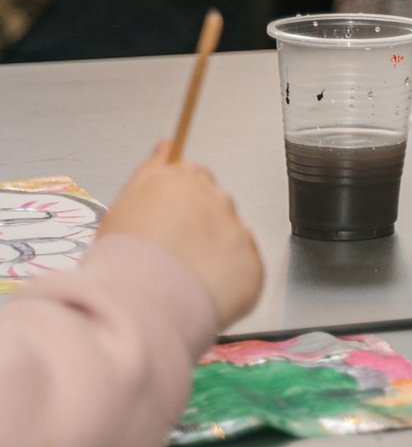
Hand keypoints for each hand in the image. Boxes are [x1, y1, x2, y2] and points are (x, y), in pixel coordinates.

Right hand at [98, 142, 264, 325]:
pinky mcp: (252, 263)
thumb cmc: (124, 255)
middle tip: (170, 252)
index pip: (193, 177)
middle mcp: (218, 200)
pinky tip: (199, 289)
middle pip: (214, 207)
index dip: (178, 202)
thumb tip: (166, 144)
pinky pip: (243, 269)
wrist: (139, 301)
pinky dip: (227, 280)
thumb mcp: (124, 202)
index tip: (169, 219)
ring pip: (230, 238)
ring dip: (213, 253)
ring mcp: (238, 231)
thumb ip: (151, 168)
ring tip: (180, 275)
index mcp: (185, 180)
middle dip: (198, 226)